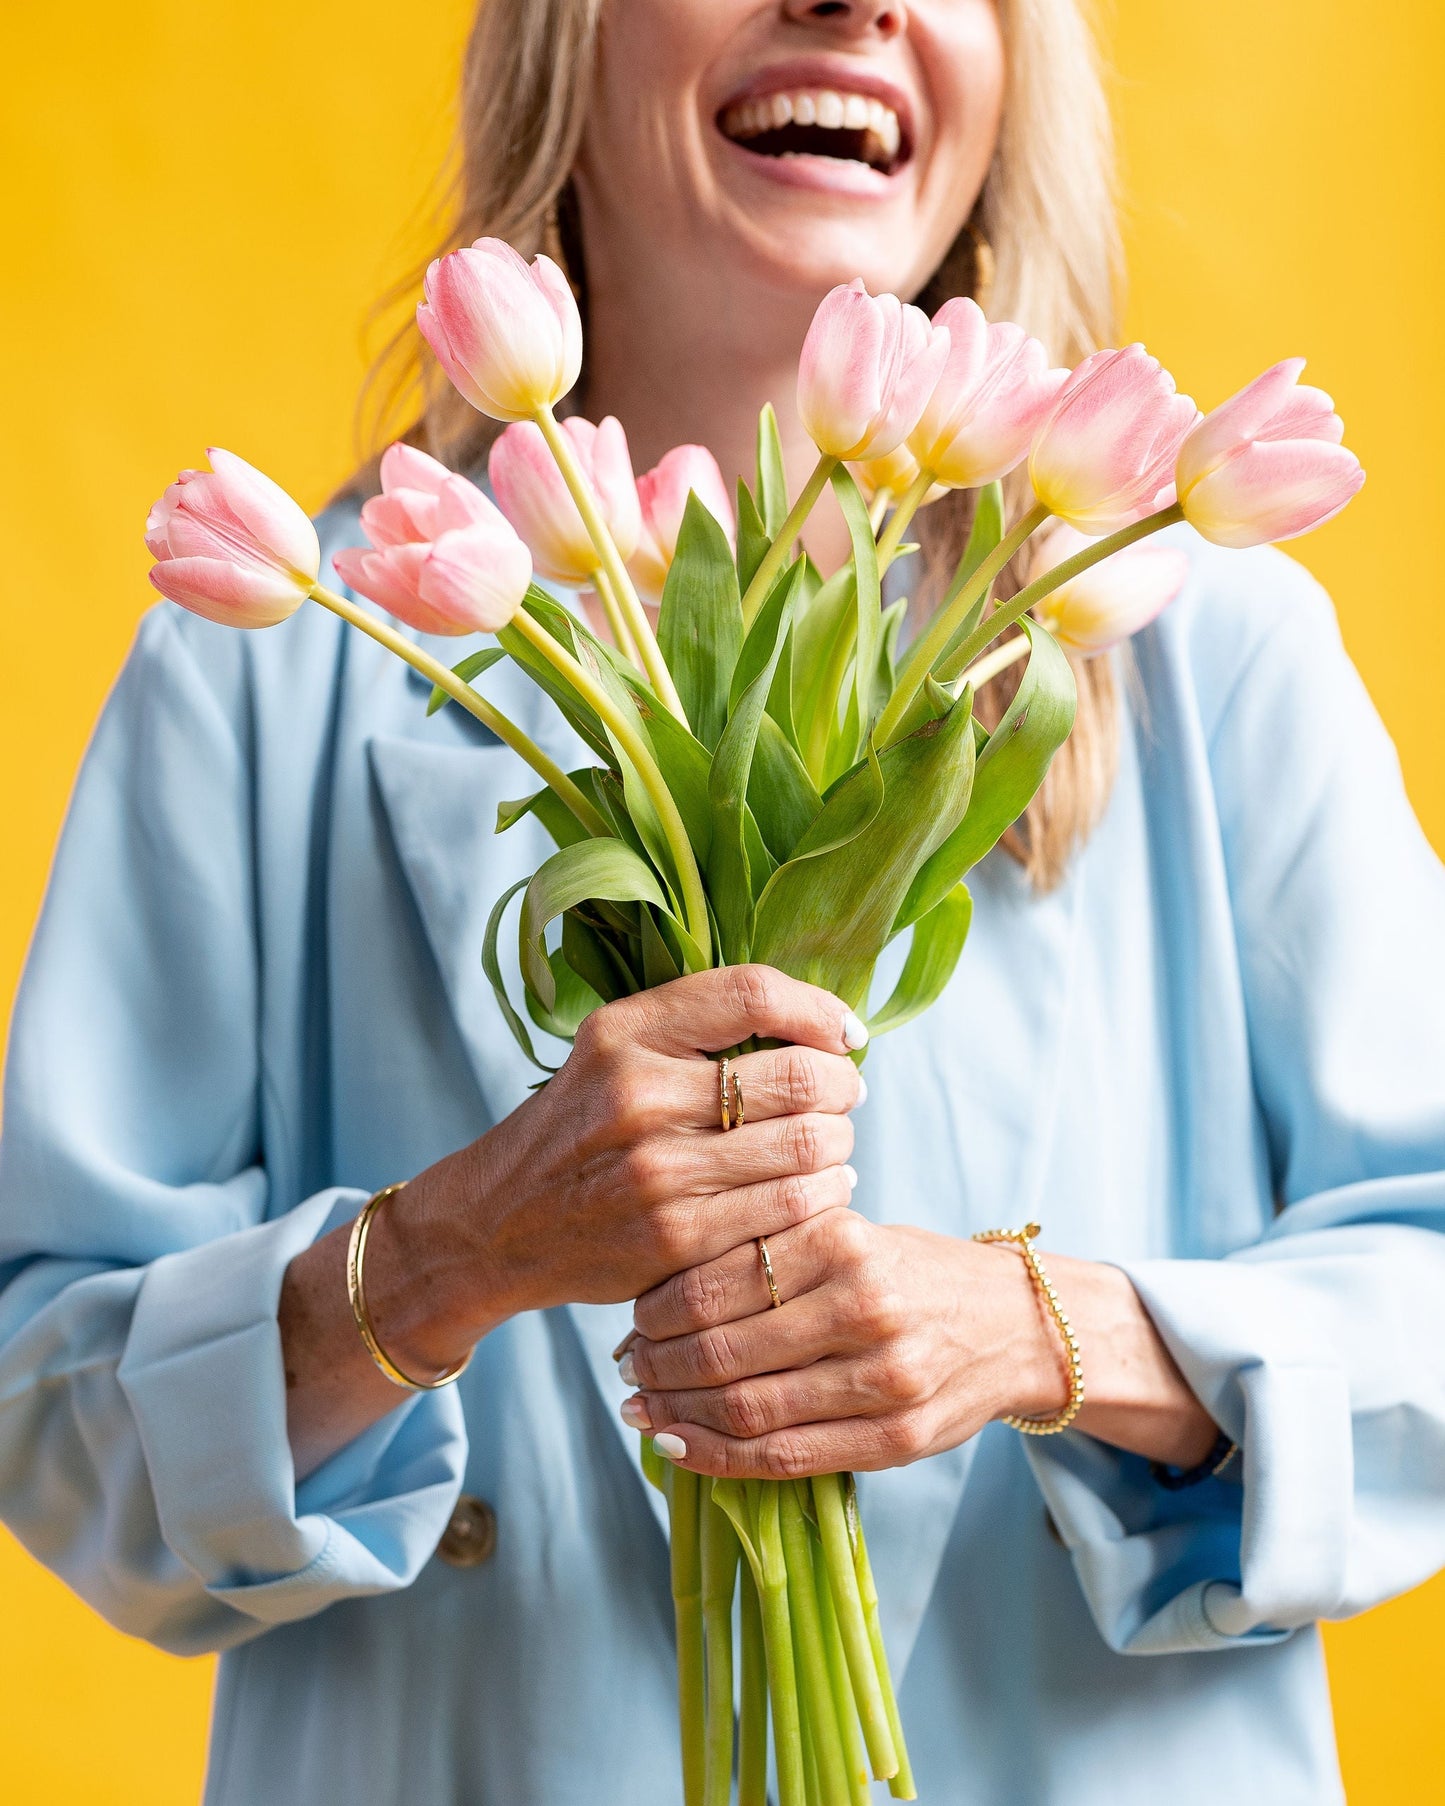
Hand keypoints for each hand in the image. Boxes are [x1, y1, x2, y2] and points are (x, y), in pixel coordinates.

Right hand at [359, 965, 867, 1370]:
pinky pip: (788, 1209)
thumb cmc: (581, 1128)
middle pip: (796, 1075)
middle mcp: (637, 1094)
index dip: (819, 1009)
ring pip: (806, 1145)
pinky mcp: (675, 1238)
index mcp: (624, 1032)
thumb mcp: (612, 1051)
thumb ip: (697, 1025)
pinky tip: (821, 1190)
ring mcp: (656, 1171)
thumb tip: (820, 1022)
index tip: (845, 1032)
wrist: (499, 1224)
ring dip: (840, 1145)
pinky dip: (824, 1197)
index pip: (753, 992)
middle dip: (842, 1086)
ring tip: (835, 1145)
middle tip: (845, 1095)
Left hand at [617, 1211, 1219, 1476]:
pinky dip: (717, 1457)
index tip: (631, 1317)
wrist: (1013, 1322)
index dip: (658, 1308)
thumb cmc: (907, 1271)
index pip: (717, 1281)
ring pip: (748, 1408)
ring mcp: (884, 1378)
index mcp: (843, 1238)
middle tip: (627, 1365)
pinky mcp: (896, 1439)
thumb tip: (654, 1294)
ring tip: (642, 1407)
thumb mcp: (845, 1230)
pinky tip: (679, 1446)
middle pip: (724, 1349)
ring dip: (677, 1414)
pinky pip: (785, 1457)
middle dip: (658, 1364)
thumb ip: (767, 1252)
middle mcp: (864, 1305)